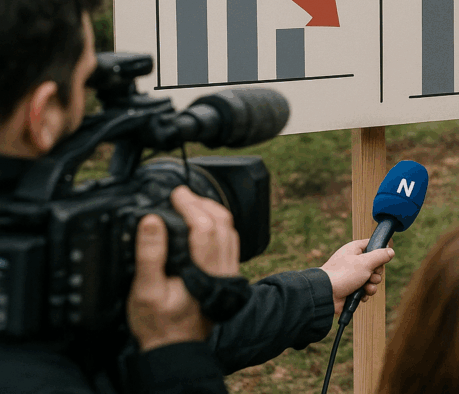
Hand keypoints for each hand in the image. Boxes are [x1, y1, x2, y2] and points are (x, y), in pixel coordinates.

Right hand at [127, 186, 239, 351]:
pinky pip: (230, 242)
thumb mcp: (144, 291)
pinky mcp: (227, 277)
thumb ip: (150, 254)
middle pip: (222, 224)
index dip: (190, 204)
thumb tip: (152, 220)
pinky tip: (204, 223)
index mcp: (203, 271)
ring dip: (213, 212)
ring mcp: (227, 273)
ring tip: (191, 202)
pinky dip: (218, 226)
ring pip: (230, 231)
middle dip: (202, 203)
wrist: (175, 349)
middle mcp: (222, 269)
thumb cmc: (157, 324)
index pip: (205, 225)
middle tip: (181, 194)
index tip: (175, 193)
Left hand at [321, 239, 395, 313]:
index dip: (379, 252)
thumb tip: (391, 251)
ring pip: (370, 279)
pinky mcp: (350, 288)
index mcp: (354, 250)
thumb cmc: (343, 274)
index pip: (371, 245)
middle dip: (376, 273)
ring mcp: (351, 275)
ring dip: (372, 285)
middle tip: (372, 276)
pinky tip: (362, 295)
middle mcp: (353, 261)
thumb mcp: (365, 262)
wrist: (326, 294)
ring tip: (366, 287)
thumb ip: (380, 256)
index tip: (383, 258)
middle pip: (374, 265)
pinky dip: (365, 293)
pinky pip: (364, 289)